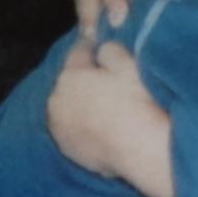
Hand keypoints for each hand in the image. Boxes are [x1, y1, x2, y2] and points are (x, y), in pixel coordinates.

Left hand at [47, 40, 175, 196]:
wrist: (141, 149)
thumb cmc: (136, 101)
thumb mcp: (128, 64)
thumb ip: (109, 50)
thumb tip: (102, 51)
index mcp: (69, 76)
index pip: (78, 52)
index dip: (91, 46)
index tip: (101, 43)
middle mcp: (56, 102)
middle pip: (69, 82)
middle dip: (83, 78)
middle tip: (106, 78)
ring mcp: (60, 130)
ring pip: (69, 108)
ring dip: (81, 103)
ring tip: (104, 105)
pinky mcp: (69, 152)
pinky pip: (75, 130)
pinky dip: (85, 126)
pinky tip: (104, 127)